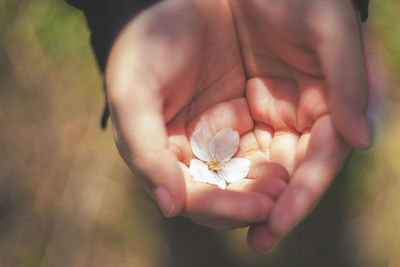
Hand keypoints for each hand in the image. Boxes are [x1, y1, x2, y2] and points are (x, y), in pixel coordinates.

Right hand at [105, 0, 287, 229]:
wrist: (182, 3)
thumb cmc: (148, 45)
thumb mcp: (135, 94)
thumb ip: (145, 150)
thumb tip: (171, 207)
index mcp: (160, 152)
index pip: (189, 194)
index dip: (220, 206)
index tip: (256, 209)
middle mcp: (188, 151)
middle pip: (219, 194)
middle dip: (247, 202)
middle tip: (276, 202)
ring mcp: (216, 136)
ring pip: (242, 177)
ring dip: (263, 188)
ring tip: (285, 185)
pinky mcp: (240, 118)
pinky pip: (259, 149)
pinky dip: (274, 160)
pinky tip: (288, 163)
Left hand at [229, 0, 366, 251]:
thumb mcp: (328, 27)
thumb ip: (348, 80)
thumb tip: (362, 140)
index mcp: (328, 103)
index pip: (321, 160)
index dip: (304, 193)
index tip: (279, 222)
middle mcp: (302, 115)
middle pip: (292, 172)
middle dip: (274, 205)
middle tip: (256, 239)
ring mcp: (272, 114)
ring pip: (264, 165)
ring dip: (250, 196)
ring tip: (229, 223)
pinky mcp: (244, 108)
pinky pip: (236, 145)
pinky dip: (228, 169)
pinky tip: (212, 187)